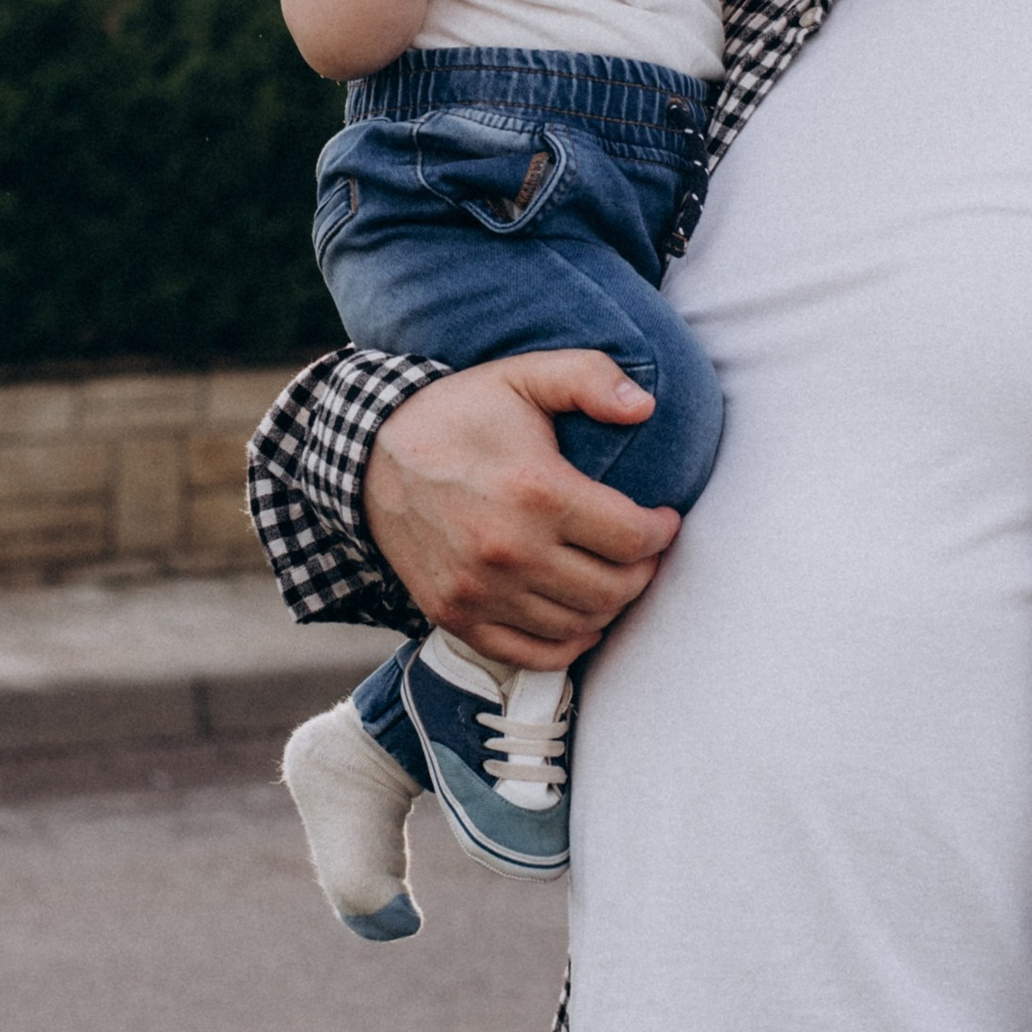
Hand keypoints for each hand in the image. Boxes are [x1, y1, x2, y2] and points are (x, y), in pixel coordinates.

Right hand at [363, 353, 679, 667]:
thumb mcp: (523, 376)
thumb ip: (590, 377)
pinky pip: (532, 655)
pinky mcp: (456, 616)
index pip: (632, 537)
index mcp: (535, 491)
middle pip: (613, 588)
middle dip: (642, 570)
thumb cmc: (457, 414)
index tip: (663, 519)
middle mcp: (508, 550)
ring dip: (609, 605)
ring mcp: (479, 591)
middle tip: (642, 550)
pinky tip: (578, 616)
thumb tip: (645, 405)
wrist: (369, 455)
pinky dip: (567, 644)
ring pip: (579, 624)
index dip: (661, 532)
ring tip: (611, 575)